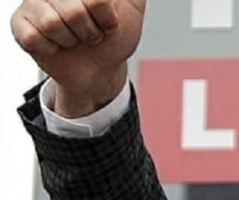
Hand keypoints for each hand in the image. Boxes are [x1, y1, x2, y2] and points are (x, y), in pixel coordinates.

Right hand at [11, 0, 146, 116]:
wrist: (101, 69)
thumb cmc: (115, 37)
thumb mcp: (133, 6)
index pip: (96, 1)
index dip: (107, 19)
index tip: (108, 24)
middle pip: (75, 11)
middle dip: (90, 32)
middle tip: (90, 35)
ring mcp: (33, 3)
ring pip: (53, 23)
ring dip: (72, 40)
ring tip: (75, 40)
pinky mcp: (20, 25)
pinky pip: (34, 37)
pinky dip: (51, 49)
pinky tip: (57, 46)